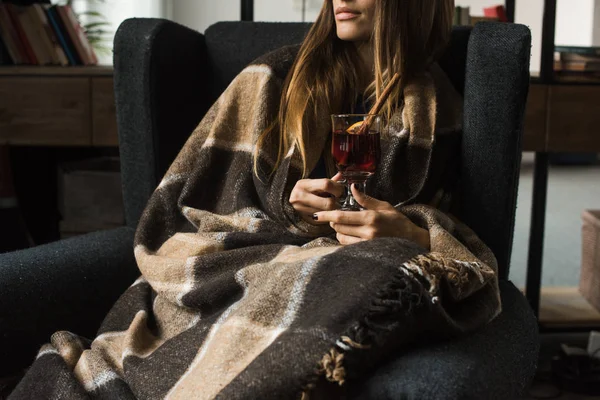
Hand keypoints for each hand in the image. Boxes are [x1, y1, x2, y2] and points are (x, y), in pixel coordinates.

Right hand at [289, 173, 344, 223]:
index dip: (337, 188)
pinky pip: (322, 219)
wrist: (289, 204)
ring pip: (326, 213)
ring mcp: (300, 209)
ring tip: (330, 206)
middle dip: (336, 202)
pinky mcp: (304, 219)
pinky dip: (326, 216)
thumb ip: (329, 181)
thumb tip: (341, 175)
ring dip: (332, 210)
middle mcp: (299, 196)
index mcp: (303, 184)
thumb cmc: (305, 192)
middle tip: (338, 201)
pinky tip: (325, 212)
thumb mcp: (314, 184)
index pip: (326, 184)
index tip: (341, 191)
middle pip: (328, 203)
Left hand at [314, 185, 430, 248]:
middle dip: (333, 221)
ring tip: (346, 226)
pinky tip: (351, 235)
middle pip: (339, 227)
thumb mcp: (384, 206)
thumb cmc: (398, 222)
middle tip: (336, 217)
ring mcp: (367, 244)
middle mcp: (368, 232)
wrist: (412, 240)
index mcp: (370, 218)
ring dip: (339, 231)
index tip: (317, 214)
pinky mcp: (367, 252)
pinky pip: (348, 246)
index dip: (327, 215)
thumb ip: (366, 199)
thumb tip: (352, 188)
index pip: (342, 216)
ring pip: (342, 237)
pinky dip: (346, 240)